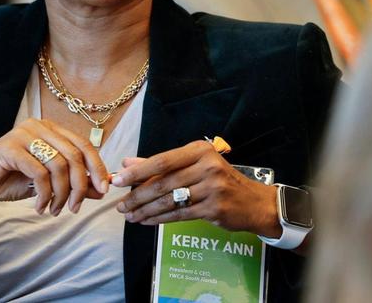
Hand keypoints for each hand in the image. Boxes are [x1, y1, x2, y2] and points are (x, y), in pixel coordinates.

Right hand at [0, 118, 109, 215]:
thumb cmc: (8, 179)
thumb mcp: (47, 183)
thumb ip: (72, 182)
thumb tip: (100, 188)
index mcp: (49, 129)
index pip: (84, 145)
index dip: (97, 168)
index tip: (103, 190)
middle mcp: (38, 126)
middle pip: (75, 155)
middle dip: (80, 186)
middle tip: (75, 208)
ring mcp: (24, 135)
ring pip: (59, 165)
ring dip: (61, 194)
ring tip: (54, 210)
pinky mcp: (10, 148)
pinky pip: (39, 173)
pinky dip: (44, 195)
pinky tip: (40, 207)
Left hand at [113, 140, 279, 235]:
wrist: (254, 202)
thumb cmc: (220, 180)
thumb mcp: (194, 165)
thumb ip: (161, 164)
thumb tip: (127, 163)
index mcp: (200, 150)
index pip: (162, 161)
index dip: (137, 172)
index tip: (117, 180)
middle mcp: (207, 166)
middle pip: (164, 182)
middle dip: (138, 195)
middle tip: (121, 205)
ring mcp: (212, 188)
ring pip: (170, 200)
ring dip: (146, 210)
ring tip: (130, 215)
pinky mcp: (214, 209)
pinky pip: (180, 215)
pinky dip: (160, 219)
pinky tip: (147, 221)